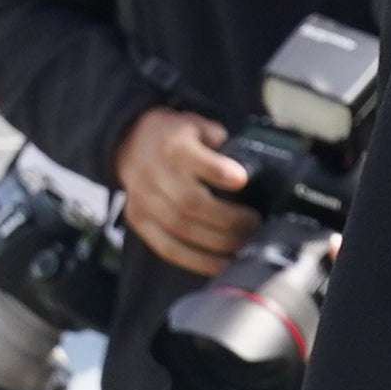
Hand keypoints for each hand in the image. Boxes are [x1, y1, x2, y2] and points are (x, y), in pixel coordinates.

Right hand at [115, 107, 256, 274]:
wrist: (133, 143)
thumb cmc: (180, 138)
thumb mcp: (201, 126)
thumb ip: (224, 143)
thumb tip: (258, 166)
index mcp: (173, 147)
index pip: (192, 159)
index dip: (217, 172)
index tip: (242, 181)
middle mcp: (153, 175)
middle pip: (190, 203)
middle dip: (228, 219)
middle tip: (255, 224)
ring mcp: (142, 201)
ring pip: (180, 230)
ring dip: (217, 243)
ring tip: (244, 245)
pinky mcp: (139, 222)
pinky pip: (167, 249)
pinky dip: (197, 260)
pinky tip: (222, 263)